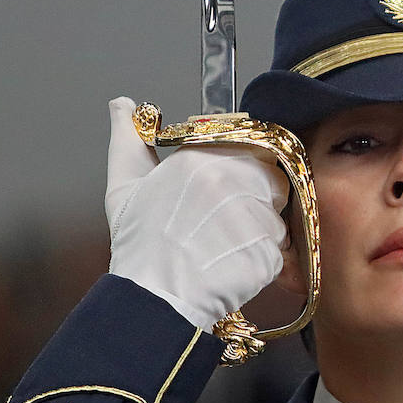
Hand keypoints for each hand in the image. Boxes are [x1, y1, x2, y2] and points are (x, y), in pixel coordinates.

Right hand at [104, 96, 289, 329]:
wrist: (152, 298)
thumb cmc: (139, 245)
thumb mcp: (126, 186)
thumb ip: (128, 140)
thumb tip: (123, 105)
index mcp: (203, 158)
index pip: (252, 148)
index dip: (242, 169)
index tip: (226, 190)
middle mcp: (233, 182)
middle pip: (272, 178)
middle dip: (256, 196)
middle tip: (225, 221)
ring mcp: (254, 218)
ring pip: (277, 216)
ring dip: (259, 230)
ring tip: (222, 246)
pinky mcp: (268, 254)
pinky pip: (279, 251)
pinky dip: (261, 260)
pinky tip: (230, 266)